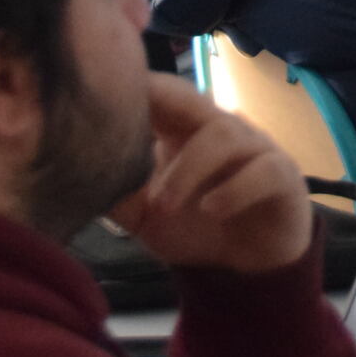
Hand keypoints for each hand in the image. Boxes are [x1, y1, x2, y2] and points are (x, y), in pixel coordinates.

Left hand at [108, 74, 312, 274]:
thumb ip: (117, 195)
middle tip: (126, 129)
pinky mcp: (282, 176)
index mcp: (183, 130)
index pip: (159, 95)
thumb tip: (73, 176)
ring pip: (223, 134)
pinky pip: (262, 170)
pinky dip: (234, 188)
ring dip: (188, 169)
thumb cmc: (196, 229)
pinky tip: (211, 208)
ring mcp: (255, 149)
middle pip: (191, 99)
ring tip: (163, 204)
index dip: (134, 88)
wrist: (250, 268)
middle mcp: (220, 128)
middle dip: (159, 106)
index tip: (100, 88)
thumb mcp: (146, 218)